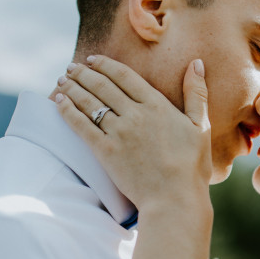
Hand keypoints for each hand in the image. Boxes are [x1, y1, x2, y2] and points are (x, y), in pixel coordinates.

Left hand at [53, 55, 211, 212]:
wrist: (174, 198)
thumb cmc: (191, 166)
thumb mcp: (200, 126)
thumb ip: (196, 93)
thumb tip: (197, 63)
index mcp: (157, 105)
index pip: (124, 76)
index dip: (105, 64)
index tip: (92, 59)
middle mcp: (135, 114)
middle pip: (102, 86)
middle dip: (83, 73)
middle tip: (70, 67)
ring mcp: (119, 132)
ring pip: (89, 102)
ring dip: (72, 88)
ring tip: (61, 81)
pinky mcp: (105, 151)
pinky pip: (82, 125)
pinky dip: (68, 111)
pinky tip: (59, 102)